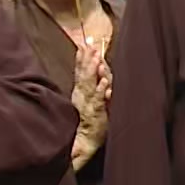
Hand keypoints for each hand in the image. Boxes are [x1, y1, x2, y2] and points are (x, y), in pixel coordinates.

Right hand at [70, 44, 111, 170]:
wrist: (83, 140)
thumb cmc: (88, 119)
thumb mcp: (88, 98)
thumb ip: (90, 83)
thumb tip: (97, 66)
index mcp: (80, 91)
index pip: (80, 71)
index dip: (82, 58)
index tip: (84, 44)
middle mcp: (82, 95)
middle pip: (84, 75)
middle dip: (88, 60)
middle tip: (91, 47)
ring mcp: (88, 103)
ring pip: (90, 85)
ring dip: (93, 72)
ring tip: (97, 60)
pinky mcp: (95, 113)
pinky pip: (98, 100)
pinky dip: (100, 91)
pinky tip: (105, 83)